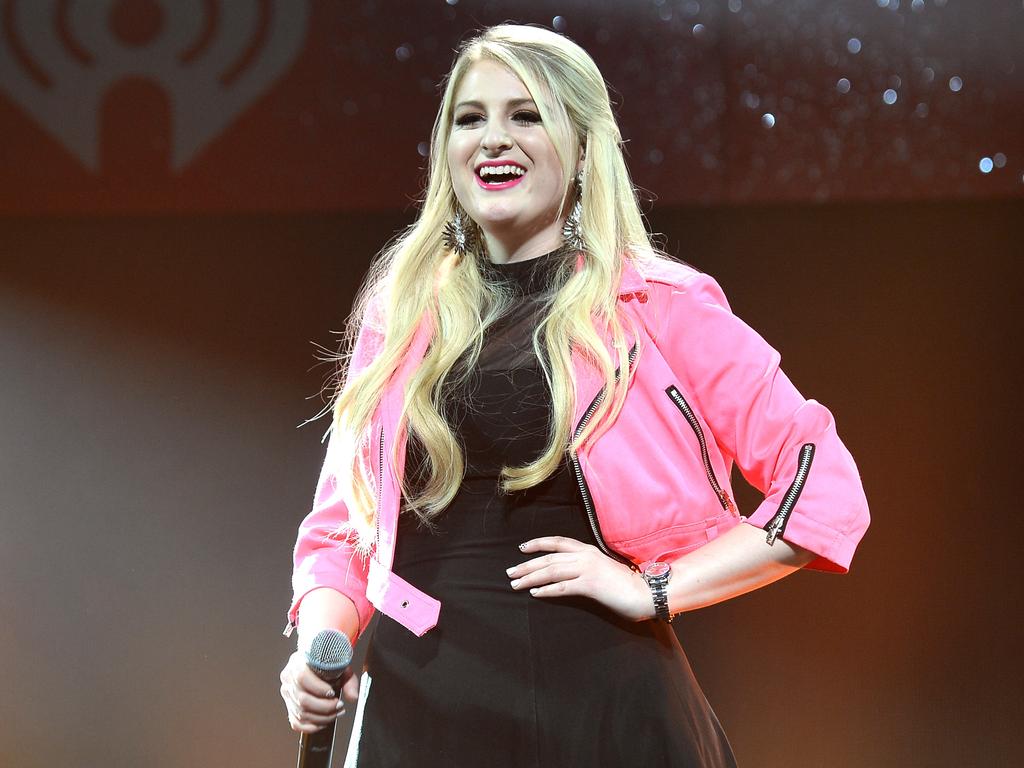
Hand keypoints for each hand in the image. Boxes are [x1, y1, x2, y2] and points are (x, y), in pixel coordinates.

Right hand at [279, 649, 359, 733]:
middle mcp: (288, 678)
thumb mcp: (341, 666)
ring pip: (301, 713)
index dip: (318, 688)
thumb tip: (353, 698)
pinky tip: (324, 723)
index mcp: (297, 662)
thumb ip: (349, 681)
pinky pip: (296, 723)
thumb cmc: (329, 663)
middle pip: (302, 700)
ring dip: (322, 718)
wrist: (319, 663)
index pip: (302, 677)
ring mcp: (287, 694)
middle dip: (324, 707)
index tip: (333, 693)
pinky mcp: (289, 706)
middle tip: (339, 706)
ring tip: (336, 713)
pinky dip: (311, 727)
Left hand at [507, 536, 653, 621]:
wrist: (644, 592)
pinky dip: (546, 590)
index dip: (538, 544)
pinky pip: (562, 587)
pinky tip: (535, 593)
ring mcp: (587, 569)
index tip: (522, 548)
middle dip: (527, 565)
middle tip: (510, 572)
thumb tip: (568, 572)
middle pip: (548, 558)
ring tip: (516, 584)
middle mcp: (585, 556)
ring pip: (551, 571)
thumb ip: (585, 566)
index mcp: (587, 550)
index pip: (557, 542)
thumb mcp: (602, 567)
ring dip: (530, 577)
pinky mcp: (589, 585)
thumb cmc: (624, 583)